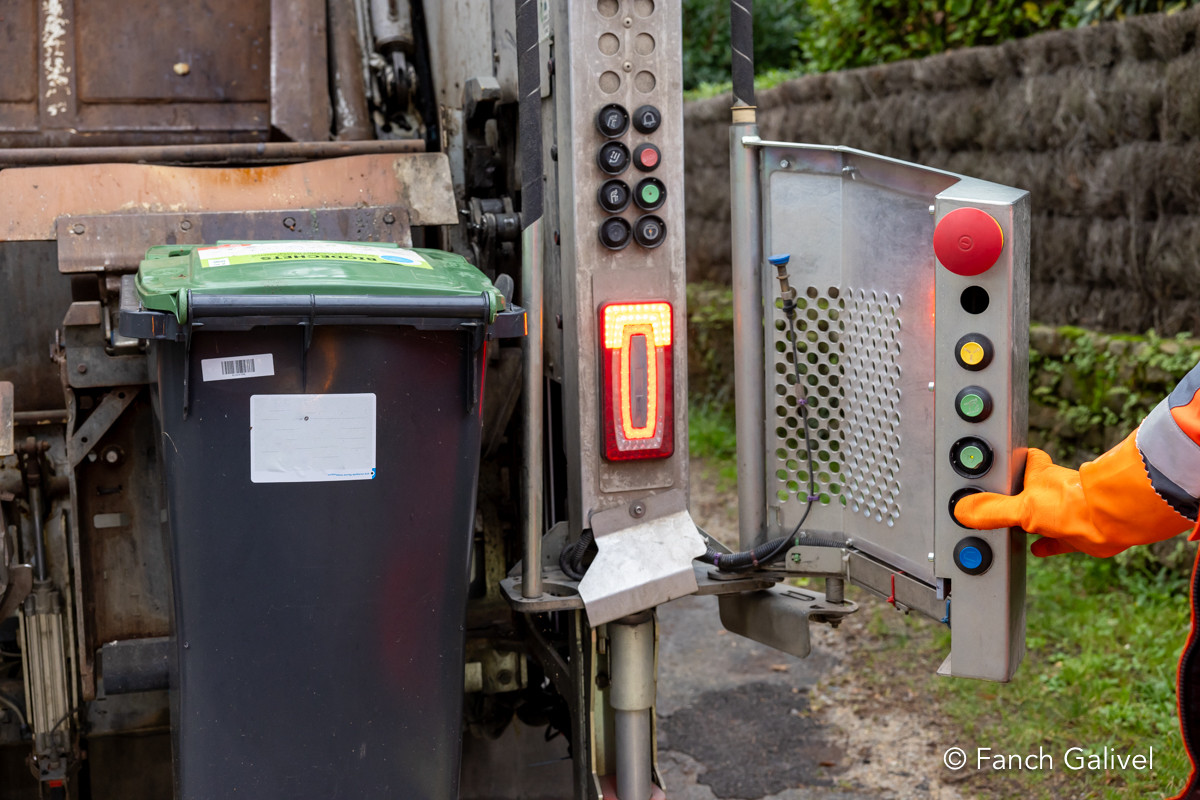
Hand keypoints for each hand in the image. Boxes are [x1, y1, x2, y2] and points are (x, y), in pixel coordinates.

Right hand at [954, 434, 1192, 557]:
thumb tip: (962, 510)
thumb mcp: (1021, 508)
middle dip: (1018, 494)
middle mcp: (1053, 490)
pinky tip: (1037, 550)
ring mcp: (1066, 511)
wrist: (1113, 521)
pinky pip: (1057, 539)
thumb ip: (991, 510)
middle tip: (999, 503)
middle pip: (1031, 488)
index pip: (1023, 461)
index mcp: (1038, 476)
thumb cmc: (1072, 503)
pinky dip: (1047, 545)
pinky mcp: (1077, 532)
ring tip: (1012, 527)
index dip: (1012, 462)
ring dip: (1033, 520)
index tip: (998, 467)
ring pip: (1045, 513)